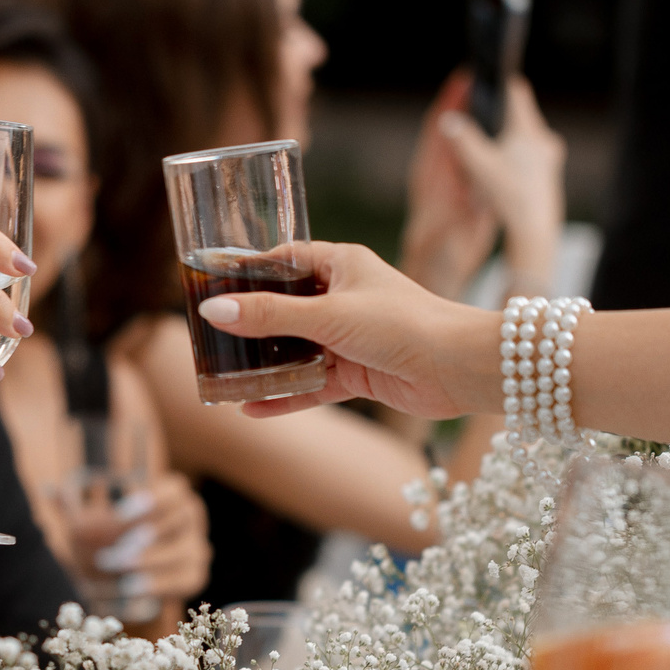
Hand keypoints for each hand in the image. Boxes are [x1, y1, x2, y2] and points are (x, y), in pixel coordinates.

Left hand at [53, 469, 212, 614]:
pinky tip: (133, 587)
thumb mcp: (96, 517)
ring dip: (152, 561)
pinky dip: (160, 584)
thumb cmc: (113, 534)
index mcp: (173, 495)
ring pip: (186, 552)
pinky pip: (185, 580)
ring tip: (120, 568)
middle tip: (115, 549)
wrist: (133, 569)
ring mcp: (197, 547)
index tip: (121, 513)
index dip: (153, 499)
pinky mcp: (195, 575)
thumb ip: (79, 505)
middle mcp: (190, 519)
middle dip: (147, 534)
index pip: (176, 490)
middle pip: (181, 520)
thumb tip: (50, 491)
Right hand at [183, 240, 500, 422]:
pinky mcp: (358, 374)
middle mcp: (344, 298)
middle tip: (212, 337)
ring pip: (296, 351)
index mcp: (342, 265)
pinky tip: (252, 409)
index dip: (252, 272)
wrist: (457, 368)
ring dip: (266, 366)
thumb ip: (270, 315)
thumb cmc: (402, 324)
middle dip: (252, 326)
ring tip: (224, 377)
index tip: (215, 285)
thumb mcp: (328, 315)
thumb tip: (214, 310)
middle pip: (286, 309)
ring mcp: (350, 338)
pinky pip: (311, 385)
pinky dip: (285, 396)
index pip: (287, 260)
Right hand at [404, 71, 566, 300]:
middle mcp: (544, 140)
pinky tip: (502, 167)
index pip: (517, 93)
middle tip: (481, 115)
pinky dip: (516, 154)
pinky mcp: (549, 173)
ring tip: (489, 143)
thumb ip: (462, 140)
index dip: (500, 85)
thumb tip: (446, 119)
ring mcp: (550, 157)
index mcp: (529, 131)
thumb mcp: (479, 166)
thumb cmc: (509, 196)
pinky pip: (530, 153)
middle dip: (501, 114)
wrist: (534, 230)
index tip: (487, 84)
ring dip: (509, 135)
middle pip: (521, 114)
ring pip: (526, 135)